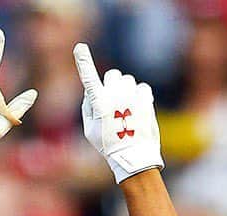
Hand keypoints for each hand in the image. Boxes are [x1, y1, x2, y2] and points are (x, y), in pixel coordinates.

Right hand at [73, 43, 162, 184]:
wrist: (134, 156)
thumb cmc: (109, 145)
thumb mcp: (90, 130)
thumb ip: (87, 107)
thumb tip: (90, 91)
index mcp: (98, 102)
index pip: (88, 77)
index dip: (83, 61)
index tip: (80, 48)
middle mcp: (114, 94)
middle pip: (112, 74)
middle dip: (112, 85)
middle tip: (114, 102)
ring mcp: (131, 94)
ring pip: (128, 80)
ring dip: (126, 90)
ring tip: (127, 109)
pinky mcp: (146, 98)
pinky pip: (142, 87)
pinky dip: (140, 96)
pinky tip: (138, 109)